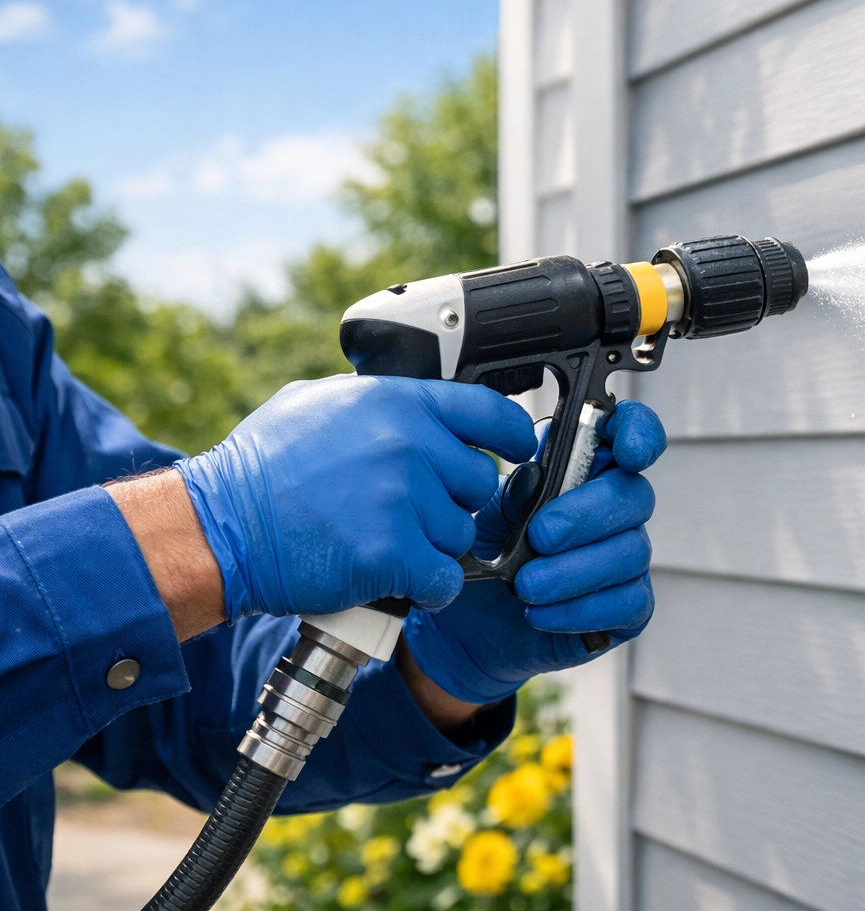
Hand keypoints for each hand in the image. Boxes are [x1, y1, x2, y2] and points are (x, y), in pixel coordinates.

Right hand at [177, 375, 535, 620]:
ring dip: (434, 547)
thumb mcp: (318, 403)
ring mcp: (404, 499)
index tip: (519, 451)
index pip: (491, 411)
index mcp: (399, 403)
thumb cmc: (260, 467)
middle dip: (453, 504)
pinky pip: (447, 579)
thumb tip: (417, 402)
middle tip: (408, 514)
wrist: (218, 527)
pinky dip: (430, 589)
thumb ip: (379, 402)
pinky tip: (399, 580)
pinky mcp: (395, 553)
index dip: (513, 436)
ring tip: (385, 542)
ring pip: (463, 535)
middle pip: (480, 484)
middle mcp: (410, 445)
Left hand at [401, 399, 665, 703]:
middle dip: (587, 515)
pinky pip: (628, 602)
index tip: (626, 451)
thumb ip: (514, 492)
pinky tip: (539, 613)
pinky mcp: (629, 607)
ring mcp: (627, 557)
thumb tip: (536, 480)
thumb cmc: (484, 554)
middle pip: (634, 494)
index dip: (638, 433)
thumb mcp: (485, 514)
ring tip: (524, 587)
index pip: (630, 433)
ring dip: (574, 570)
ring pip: (632, 552)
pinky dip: (580, 609)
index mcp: (584, 467)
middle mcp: (615, 508)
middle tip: (539, 536)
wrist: (465, 623)